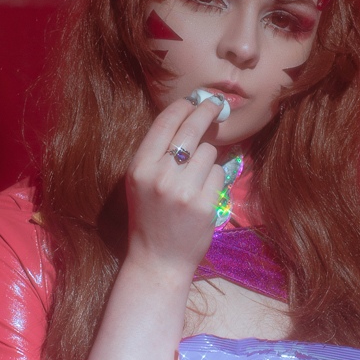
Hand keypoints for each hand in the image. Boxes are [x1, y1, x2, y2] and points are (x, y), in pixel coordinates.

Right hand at [123, 95, 225, 281]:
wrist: (157, 261)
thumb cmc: (149, 218)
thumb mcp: (141, 182)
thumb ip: (158, 154)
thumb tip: (186, 117)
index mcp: (139, 167)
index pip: (164, 123)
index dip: (183, 106)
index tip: (195, 99)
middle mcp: (160, 175)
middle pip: (191, 129)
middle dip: (206, 112)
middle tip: (217, 105)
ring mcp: (183, 190)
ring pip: (209, 152)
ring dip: (208, 158)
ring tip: (196, 178)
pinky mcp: (204, 204)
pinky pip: (219, 173)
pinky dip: (215, 178)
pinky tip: (203, 193)